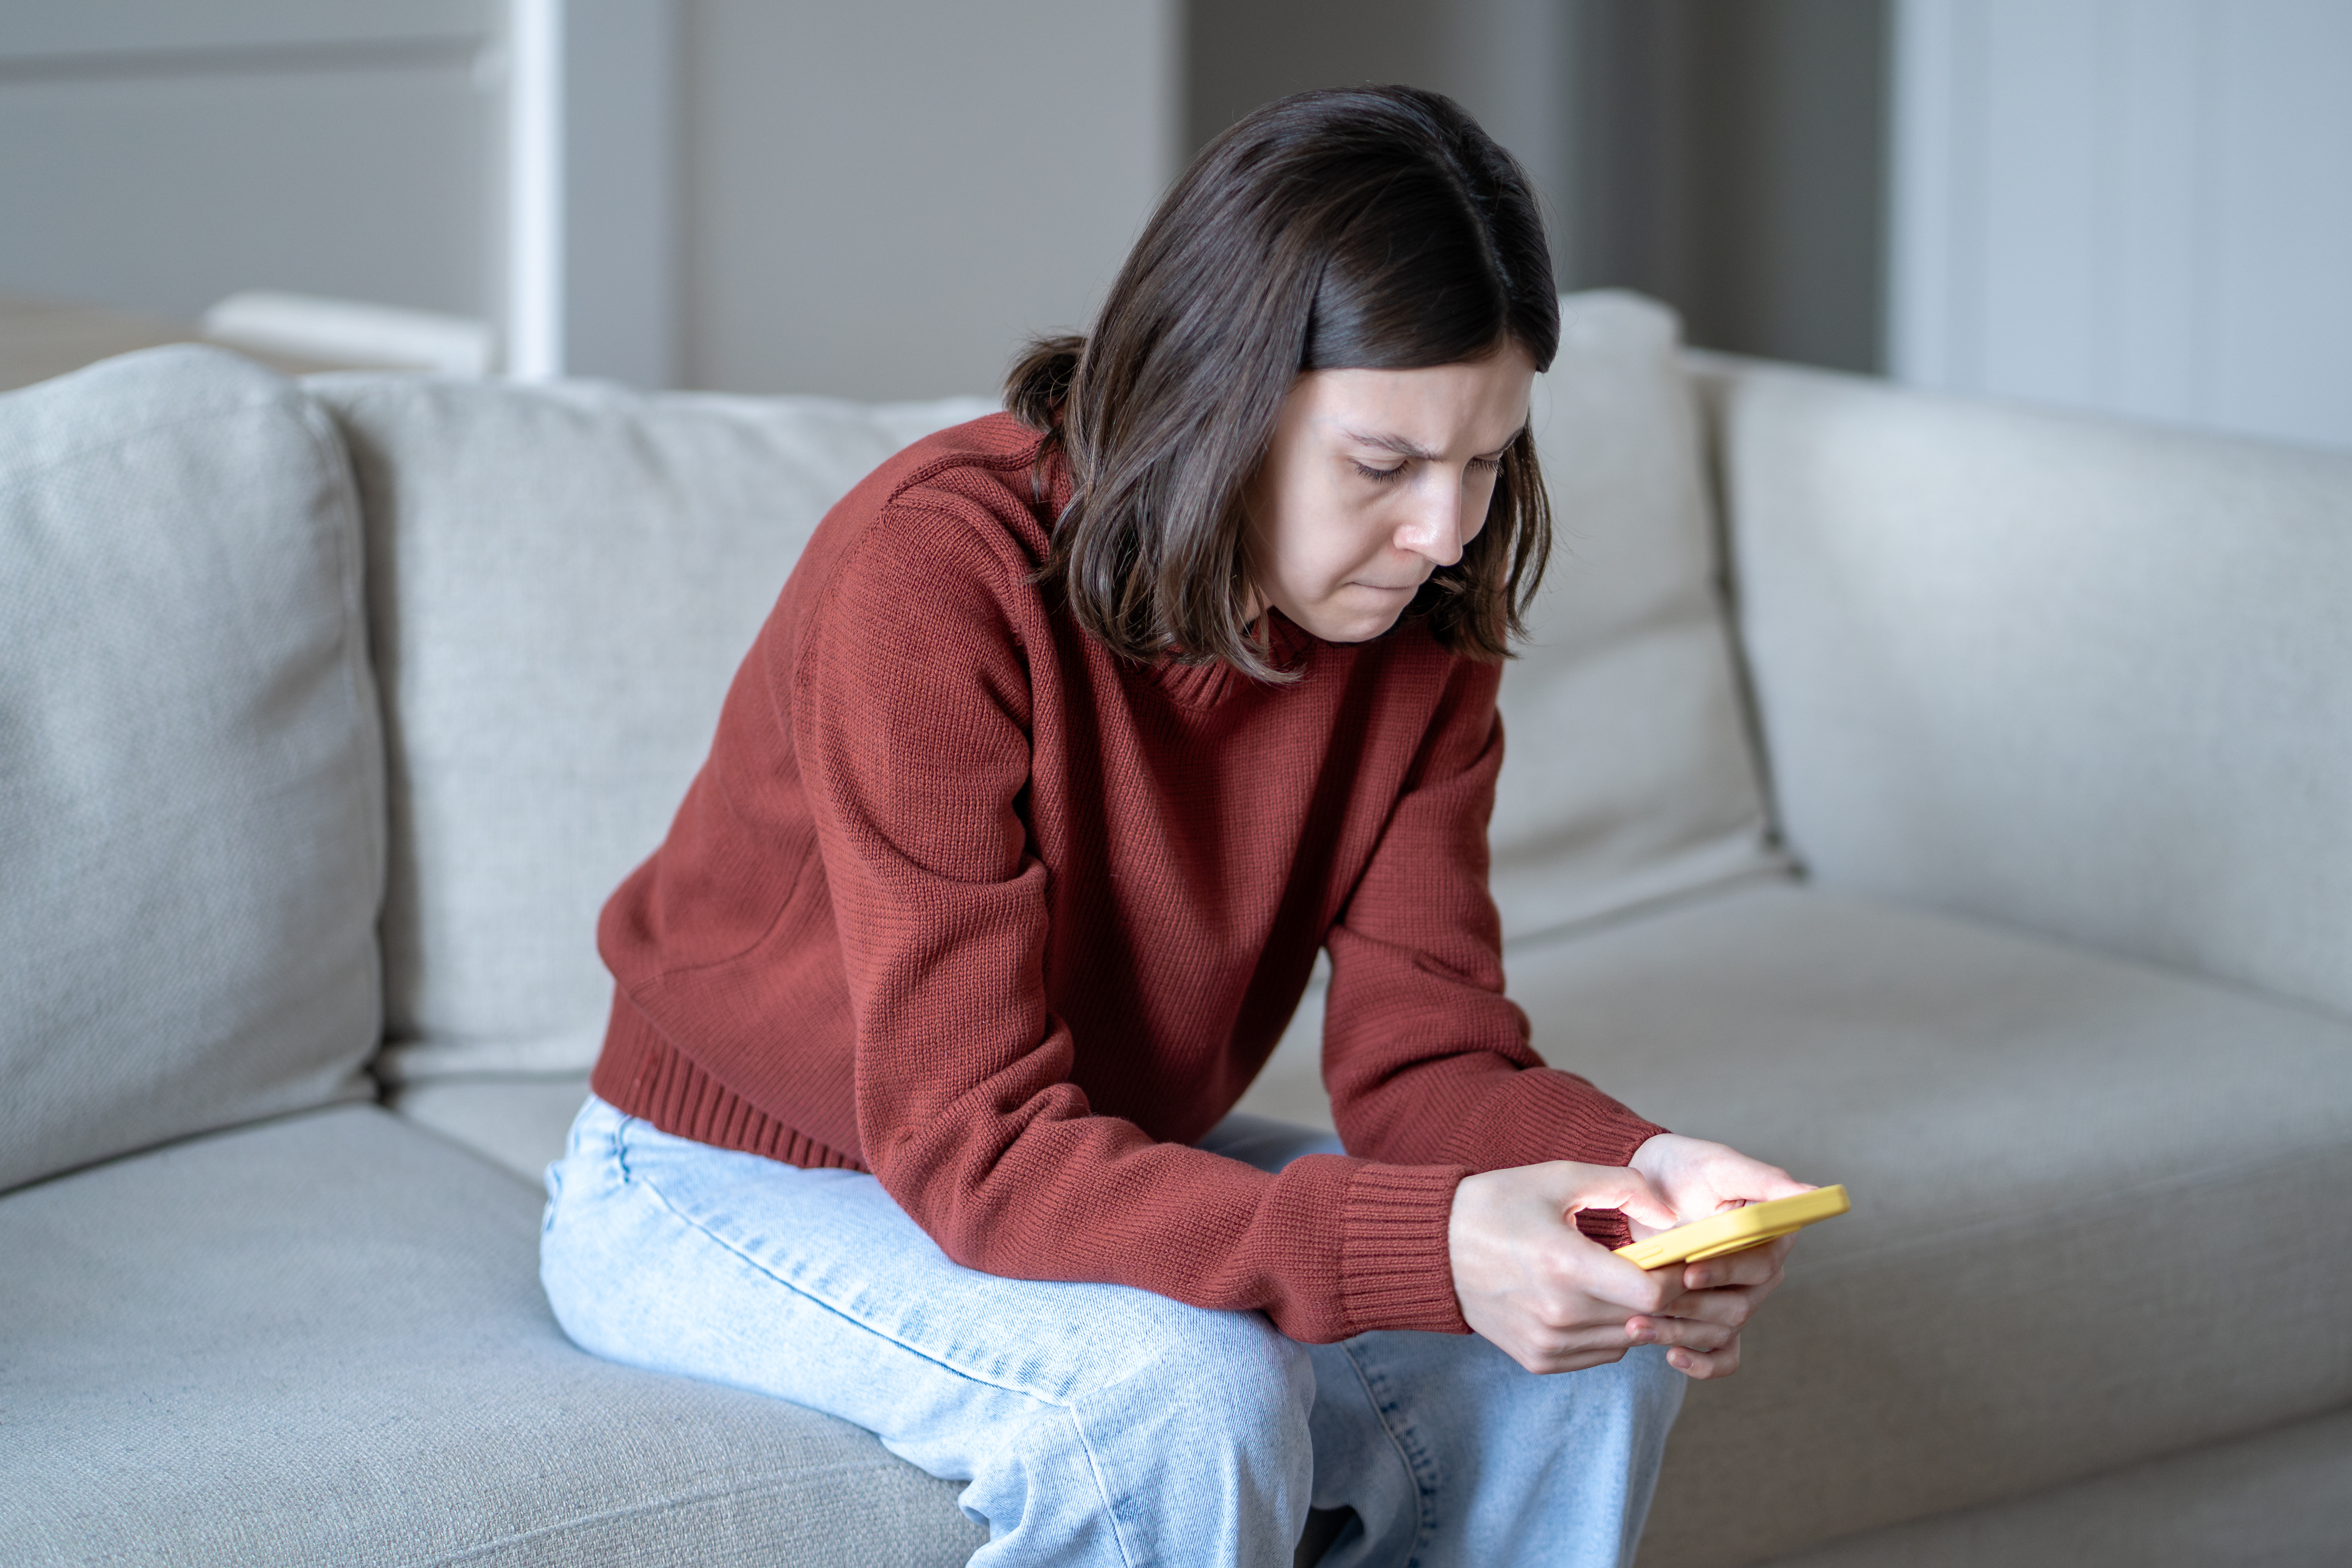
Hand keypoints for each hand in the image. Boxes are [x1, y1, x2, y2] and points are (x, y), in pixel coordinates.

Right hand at [1449, 1162, 1710, 1374]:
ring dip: (1638, 1314)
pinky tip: (1595, 1300)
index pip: (1651, 1293)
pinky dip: (1611, 1331)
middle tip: (1665, 1268)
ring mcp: (1548, 1343)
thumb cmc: (1497, 1205)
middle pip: (1645, 1320)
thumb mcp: (1559, 1178)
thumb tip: (1669, 1215)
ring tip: (1626, 1280)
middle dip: (1665, 1296)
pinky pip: (1601, 1353)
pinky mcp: (1539, 1360)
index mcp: (1565, 1265)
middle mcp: (1558, 1314)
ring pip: (1628, 1340)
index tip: (1678, 1257)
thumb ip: (1622, 1186)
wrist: (1435, 1248)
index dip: (1676, 1277)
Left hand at [1622, 1133, 1815, 1379]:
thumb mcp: (1720, 1166)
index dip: (1726, 1273)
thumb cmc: (1684, 1168)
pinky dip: (1700, 1362)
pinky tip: (1671, 1356)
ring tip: (1635, 1325)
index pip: (1761, 1265)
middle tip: (1648, 1298)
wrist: (1642, 1187)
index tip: (1690, 1272)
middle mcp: (1760, 1272)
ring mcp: (1737, 1298)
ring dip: (1679, 1332)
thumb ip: (1764, 1181)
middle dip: (1691, 1305)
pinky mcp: (1712, 1316)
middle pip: (1738, 1305)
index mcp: (1772, 1236)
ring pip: (1722, 1330)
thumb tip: (1811, 1193)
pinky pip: (1722, 1354)